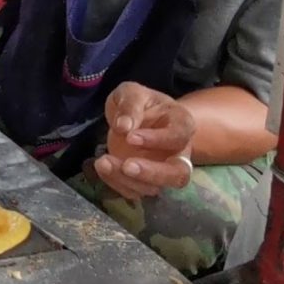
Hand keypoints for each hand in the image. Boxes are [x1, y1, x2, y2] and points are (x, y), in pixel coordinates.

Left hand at [93, 82, 195, 199]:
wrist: (132, 116)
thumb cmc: (137, 102)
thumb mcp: (131, 93)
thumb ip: (130, 105)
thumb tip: (124, 127)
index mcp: (182, 124)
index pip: (178, 137)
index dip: (157, 140)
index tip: (130, 136)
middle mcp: (179, 152)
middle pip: (178, 174)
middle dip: (152, 174)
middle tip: (127, 166)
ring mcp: (163, 170)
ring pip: (155, 187)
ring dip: (128, 180)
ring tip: (103, 162)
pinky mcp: (145, 180)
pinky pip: (135, 191)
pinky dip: (117, 183)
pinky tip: (101, 167)